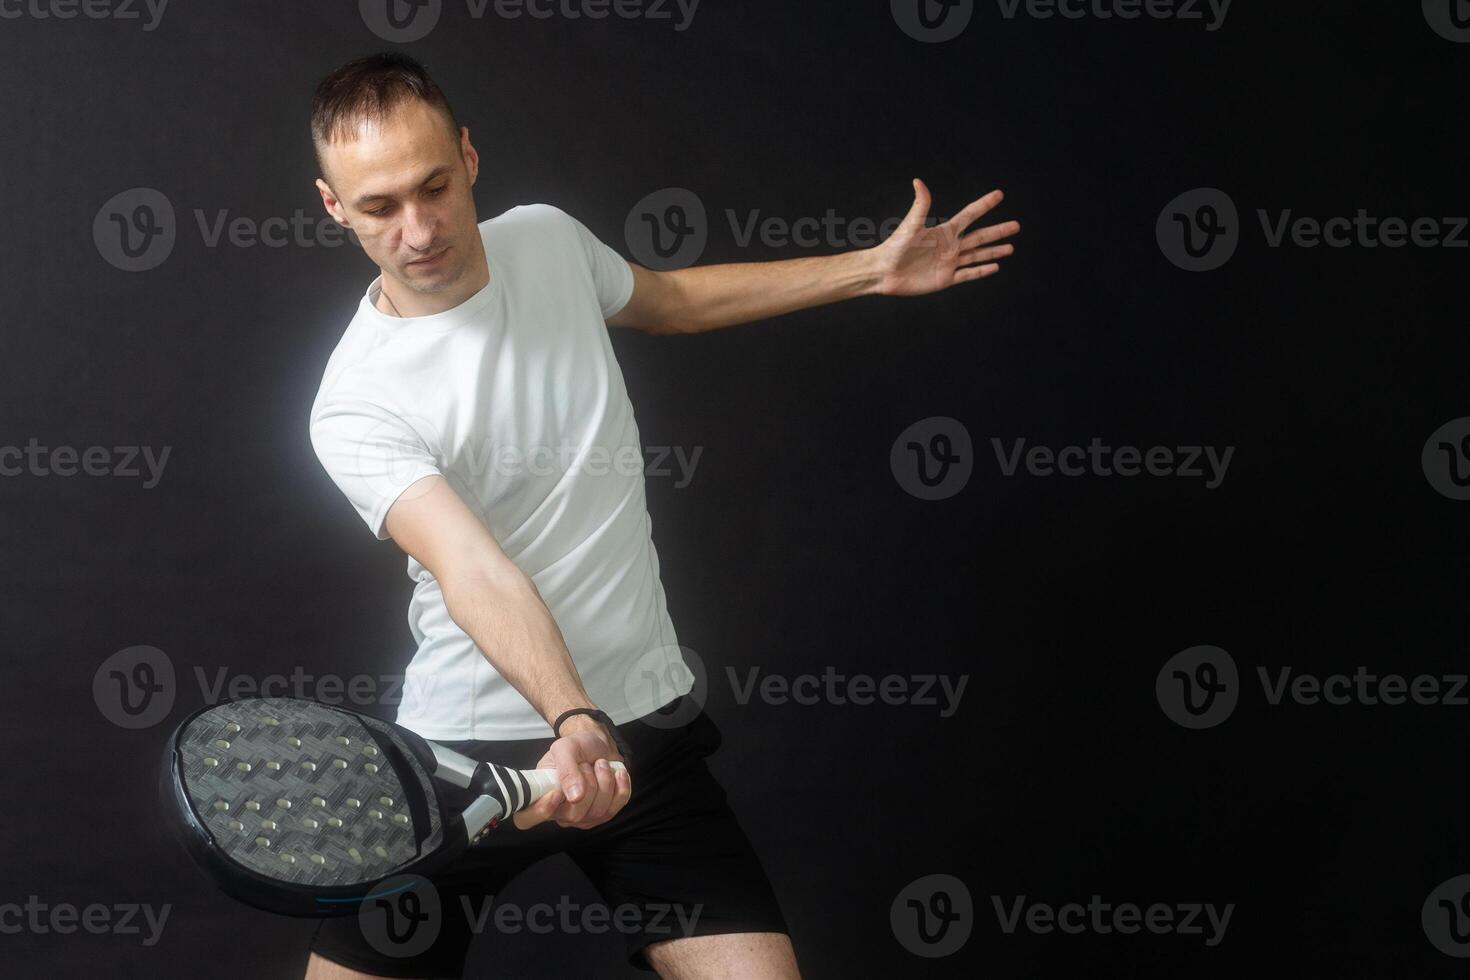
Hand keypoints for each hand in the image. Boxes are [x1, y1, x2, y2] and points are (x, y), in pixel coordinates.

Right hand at [513, 715, 631, 830]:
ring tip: (599, 764)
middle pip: (575, 814)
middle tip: (586, 765)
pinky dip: (621, 786)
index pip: (528, 818)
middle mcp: (560, 812)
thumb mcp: (565, 747)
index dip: (541, 811)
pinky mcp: (605, 814)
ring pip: (598, 811)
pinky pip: (616, 807)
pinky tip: (617, 773)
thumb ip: (566, 769)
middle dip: (587, 784)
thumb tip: (574, 797)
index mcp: (541, 796)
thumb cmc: (577, 747)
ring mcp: (584, 817)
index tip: (557, 792)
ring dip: (604, 780)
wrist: (599, 744)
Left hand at [871, 180, 1019, 296]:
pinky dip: (982, 271)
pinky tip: (995, 267)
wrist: (884, 271)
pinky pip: (968, 275)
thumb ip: (920, 204)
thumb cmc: (895, 246)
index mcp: (944, 231)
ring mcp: (949, 263)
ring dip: (994, 251)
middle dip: (998, 231)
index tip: (999, 195)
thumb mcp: (911, 224)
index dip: (984, 204)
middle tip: (1017, 225)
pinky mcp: (945, 279)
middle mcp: (950, 246)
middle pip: (980, 236)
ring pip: (978, 255)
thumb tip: (918, 181)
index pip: (970, 215)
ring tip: (1011, 247)